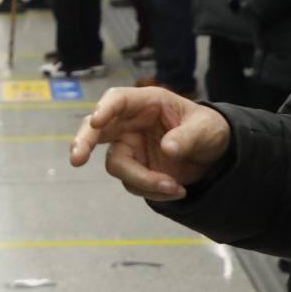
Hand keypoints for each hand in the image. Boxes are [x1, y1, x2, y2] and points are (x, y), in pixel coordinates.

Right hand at [69, 86, 230, 201]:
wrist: (214, 155)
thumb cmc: (208, 129)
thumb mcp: (206, 129)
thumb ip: (187, 137)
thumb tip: (168, 149)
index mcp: (146, 103)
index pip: (118, 100)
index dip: (105, 109)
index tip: (96, 121)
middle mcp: (131, 124)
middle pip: (96, 130)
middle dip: (83, 142)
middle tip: (76, 159)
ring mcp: (130, 148)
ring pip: (117, 165)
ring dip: (143, 180)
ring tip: (175, 188)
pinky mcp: (135, 169)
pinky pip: (133, 184)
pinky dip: (153, 191)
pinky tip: (177, 190)